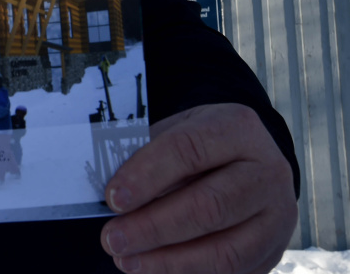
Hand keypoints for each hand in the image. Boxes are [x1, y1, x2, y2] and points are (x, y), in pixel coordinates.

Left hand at [100, 103, 296, 273]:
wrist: (246, 161)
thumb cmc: (198, 145)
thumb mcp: (175, 132)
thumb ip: (146, 156)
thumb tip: (112, 194)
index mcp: (238, 129)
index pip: (189, 150)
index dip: (147, 176)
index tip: (113, 199)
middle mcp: (268, 172)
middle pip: (210, 206)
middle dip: (153, 227)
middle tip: (112, 239)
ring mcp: (277, 217)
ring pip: (225, 250)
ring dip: (169, 261)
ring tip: (126, 261)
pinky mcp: (274, 252)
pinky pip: (231, 273)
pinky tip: (153, 269)